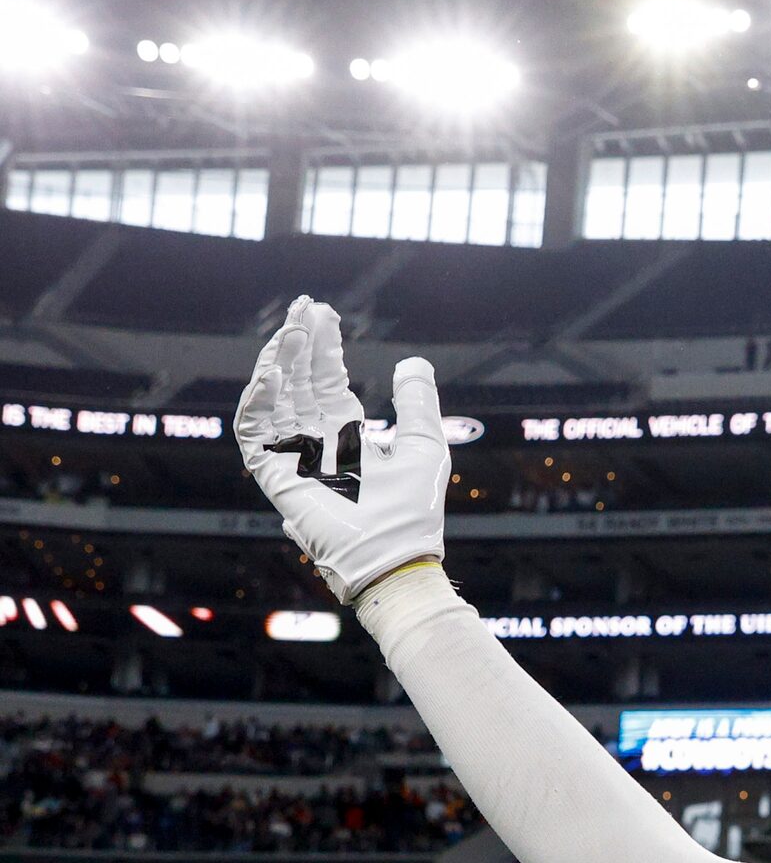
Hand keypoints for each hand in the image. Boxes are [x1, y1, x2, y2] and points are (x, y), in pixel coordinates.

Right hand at [235, 297, 450, 603]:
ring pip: (274, 400)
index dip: (323, 347)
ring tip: (292, 333)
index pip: (325, 380)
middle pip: (297, 383)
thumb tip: (413, 361)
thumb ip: (416, 402)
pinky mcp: (277, 477)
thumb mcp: (424, 444)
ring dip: (279, 364)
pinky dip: (259, 404)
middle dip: (298, 344)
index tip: (322, 311)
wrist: (398, 555)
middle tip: (303, 307)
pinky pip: (255, 435)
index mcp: (346, 436)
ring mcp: (294, 458)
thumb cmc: (414, 511)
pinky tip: (273, 375)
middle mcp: (316, 442)